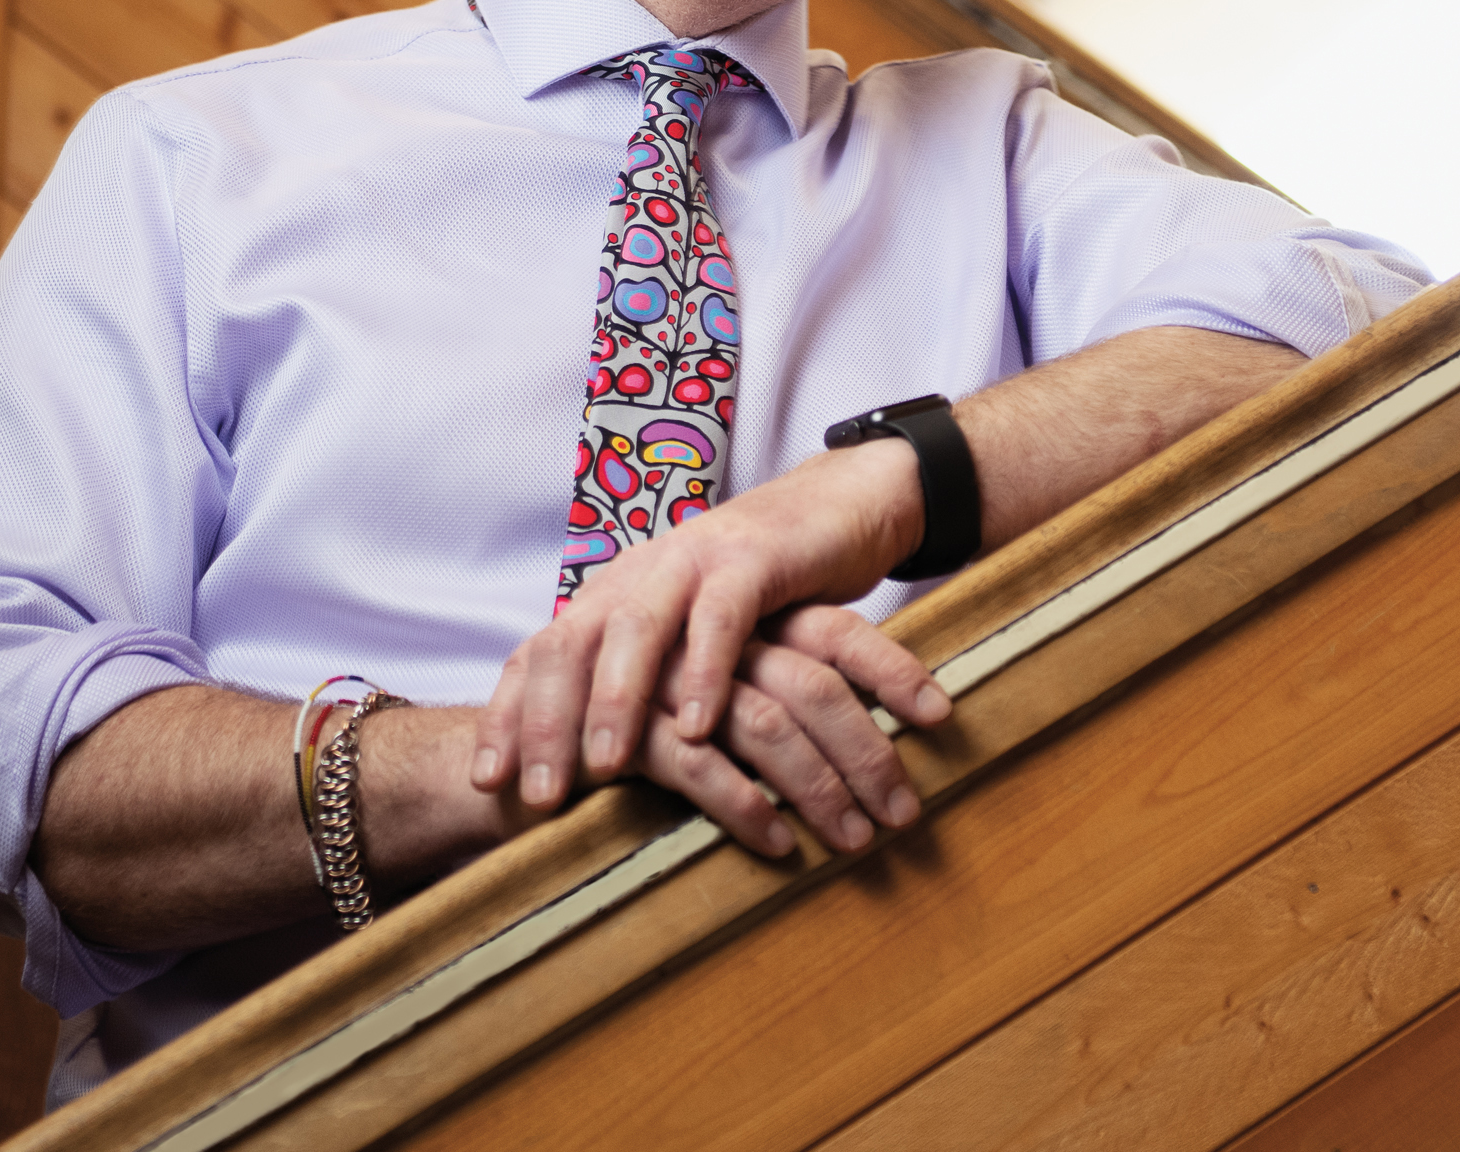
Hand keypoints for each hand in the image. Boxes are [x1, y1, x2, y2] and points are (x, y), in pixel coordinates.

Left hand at [471, 439, 942, 812]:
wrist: (832, 510)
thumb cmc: (756, 592)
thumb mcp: (686, 639)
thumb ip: (646, 686)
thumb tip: (593, 770)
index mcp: (612, 594)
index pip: (539, 654)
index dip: (509, 715)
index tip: (488, 784)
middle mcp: (638, 573)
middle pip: (569, 644)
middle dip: (547, 721)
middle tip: (539, 796)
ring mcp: (690, 559)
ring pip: (634, 628)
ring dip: (616, 700)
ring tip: (605, 766)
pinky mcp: (750, 559)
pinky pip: (719, 618)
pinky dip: (704, 671)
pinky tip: (697, 726)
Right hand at [633, 605, 947, 856]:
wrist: (516, 738)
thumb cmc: (625, 722)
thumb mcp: (701, 696)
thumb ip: (761, 698)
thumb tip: (855, 743)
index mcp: (734, 616)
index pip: (831, 631)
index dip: (890, 669)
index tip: (943, 718)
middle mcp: (707, 638)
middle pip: (811, 684)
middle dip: (866, 752)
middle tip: (905, 815)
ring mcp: (666, 680)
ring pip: (766, 723)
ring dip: (820, 787)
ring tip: (855, 841)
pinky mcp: (625, 730)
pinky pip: (700, 767)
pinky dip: (746, 805)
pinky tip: (778, 843)